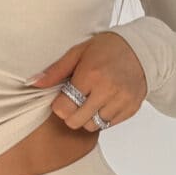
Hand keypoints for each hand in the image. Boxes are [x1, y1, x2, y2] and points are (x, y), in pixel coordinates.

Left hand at [27, 30, 147, 130]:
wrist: (142, 50)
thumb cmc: (107, 48)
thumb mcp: (78, 52)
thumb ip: (56, 70)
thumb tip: (33, 83)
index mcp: (91, 74)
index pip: (64, 107)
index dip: (59, 105)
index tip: (63, 97)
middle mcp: (107, 89)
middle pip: (76, 121)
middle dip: (71, 114)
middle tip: (74, 102)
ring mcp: (122, 100)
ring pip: (93, 126)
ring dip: (87, 117)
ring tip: (90, 101)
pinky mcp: (131, 108)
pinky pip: (109, 124)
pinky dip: (103, 117)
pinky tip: (104, 102)